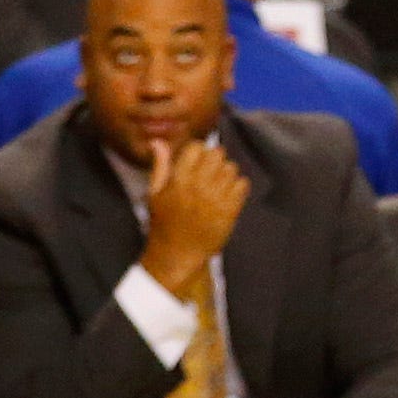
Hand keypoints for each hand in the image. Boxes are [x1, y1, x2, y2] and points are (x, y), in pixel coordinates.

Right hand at [139, 138, 249, 297]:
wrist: (178, 255)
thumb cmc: (164, 224)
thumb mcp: (155, 194)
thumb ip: (160, 165)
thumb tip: (157, 141)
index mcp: (178, 179)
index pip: (197, 147)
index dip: (197, 152)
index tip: (195, 163)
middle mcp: (198, 185)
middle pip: (218, 153)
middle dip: (214, 160)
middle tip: (207, 174)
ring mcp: (216, 197)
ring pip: (232, 167)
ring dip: (226, 173)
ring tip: (216, 187)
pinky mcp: (230, 209)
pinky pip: (243, 184)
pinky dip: (237, 188)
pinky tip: (226, 197)